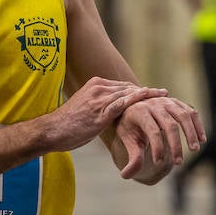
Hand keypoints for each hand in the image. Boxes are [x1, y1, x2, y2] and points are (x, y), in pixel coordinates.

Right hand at [45, 78, 165, 152]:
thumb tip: (109, 110)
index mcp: (94, 84)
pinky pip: (122, 104)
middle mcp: (98, 88)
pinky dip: (137, 102)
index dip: (138, 90)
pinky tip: (149, 103)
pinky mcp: (100, 112)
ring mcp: (99, 99)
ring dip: (147, 96)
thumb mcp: (84, 108)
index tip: (152, 92)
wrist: (52, 130)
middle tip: (163, 93)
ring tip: (162, 97)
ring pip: (128, 94)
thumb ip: (98, 105)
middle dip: (147, 91)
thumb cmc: (67, 123)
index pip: (122, 85)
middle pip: (128, 87)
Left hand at [113, 95, 205, 180]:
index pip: (151, 131)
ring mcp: (167, 101)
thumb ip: (131, 157)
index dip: (157, 148)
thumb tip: (126, 176)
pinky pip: (191, 112)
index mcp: (139, 111)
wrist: (134, 107)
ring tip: (194, 150)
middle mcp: (154, 103)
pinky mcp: (177, 102)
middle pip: (169, 124)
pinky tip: (202, 140)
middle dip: (175, 145)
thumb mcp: (127, 140)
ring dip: (191, 133)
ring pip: (183, 116)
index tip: (158, 163)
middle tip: (178, 163)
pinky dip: (198, 125)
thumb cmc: (130, 126)